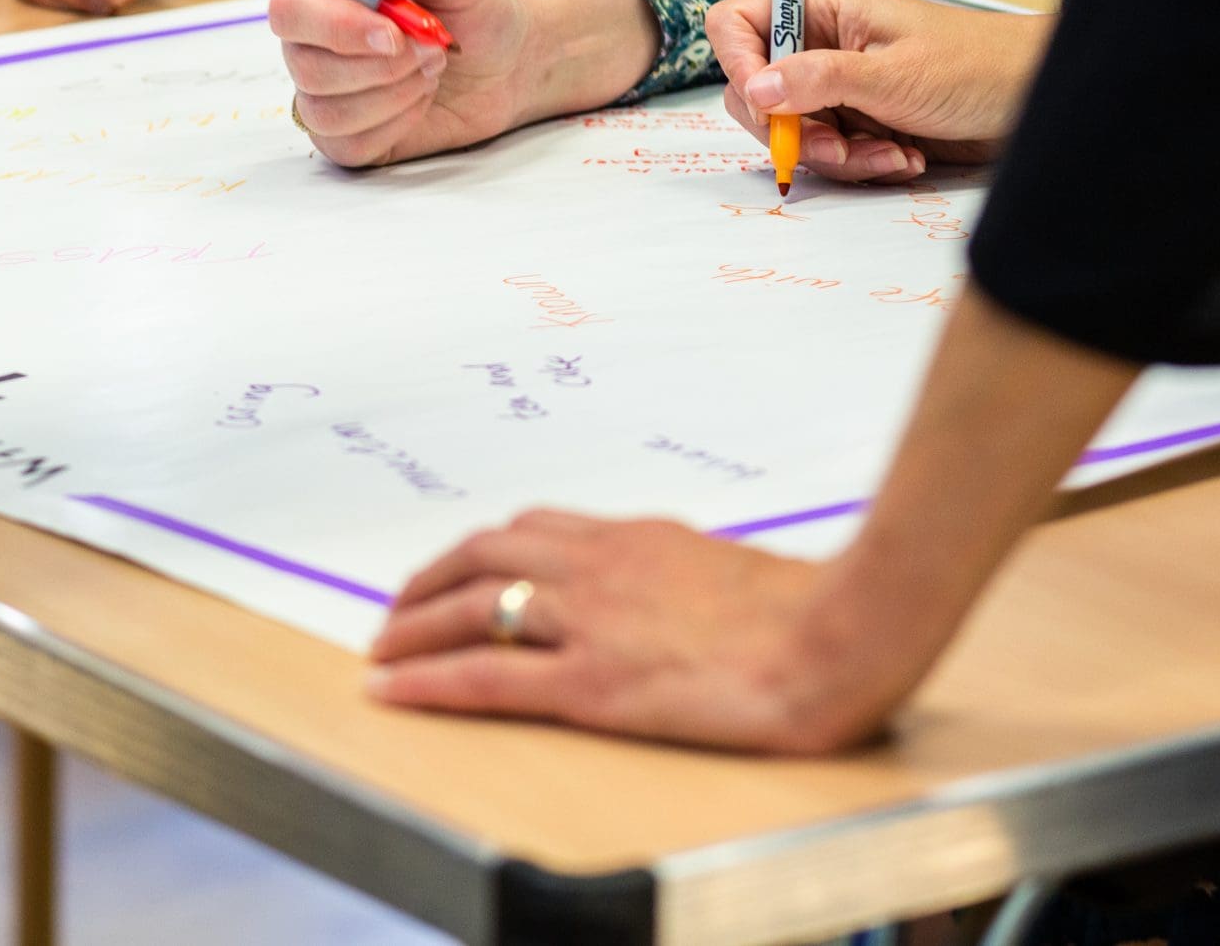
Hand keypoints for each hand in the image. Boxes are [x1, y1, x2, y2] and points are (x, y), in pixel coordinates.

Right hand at [268, 0, 528, 166]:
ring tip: (430, 70)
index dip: (336, 26)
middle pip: (306, 67)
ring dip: (394, 95)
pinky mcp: (342, 135)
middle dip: (382, 67)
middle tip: (433, 49)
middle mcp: (310, 40)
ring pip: (326, 113)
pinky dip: (396, 125)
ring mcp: (321, 91)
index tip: (393, 34)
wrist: (503, 60)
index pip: (289, 7)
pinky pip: (348, 145)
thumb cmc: (472, 10)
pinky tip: (419, 100)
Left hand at [364, 512, 895, 753]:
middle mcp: (596, 568)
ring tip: (381, 647)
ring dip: (413, 626)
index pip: (534, 531)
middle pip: (483, 557)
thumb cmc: (811, 610)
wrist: (838, 634)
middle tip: (398, 607)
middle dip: (430, 581)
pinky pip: (484, 676)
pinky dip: (428, 680)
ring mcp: (587, 622)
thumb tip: (686, 592)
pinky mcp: (589, 683)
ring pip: (469, 608)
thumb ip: (690, 577)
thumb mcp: (735, 571)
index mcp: (635, 540)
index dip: (483, 551)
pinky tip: (394, 689)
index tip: (459, 568)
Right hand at [705, 0, 1049, 182]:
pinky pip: (830, 156)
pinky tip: (903, 158)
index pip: (740, 23)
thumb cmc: (977, 66)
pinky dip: (861, 166)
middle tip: (833, 146)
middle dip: (788, 129)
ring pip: (792, 132)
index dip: (734, 60)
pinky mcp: (860, 127)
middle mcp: (822, 50)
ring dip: (834, 156)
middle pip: (756, 91)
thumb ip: (818, 80)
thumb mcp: (893, 74)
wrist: (1035, 100)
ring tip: (888, 155)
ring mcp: (839, 92)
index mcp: (825, 14)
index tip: (760, 100)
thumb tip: (753, 90)